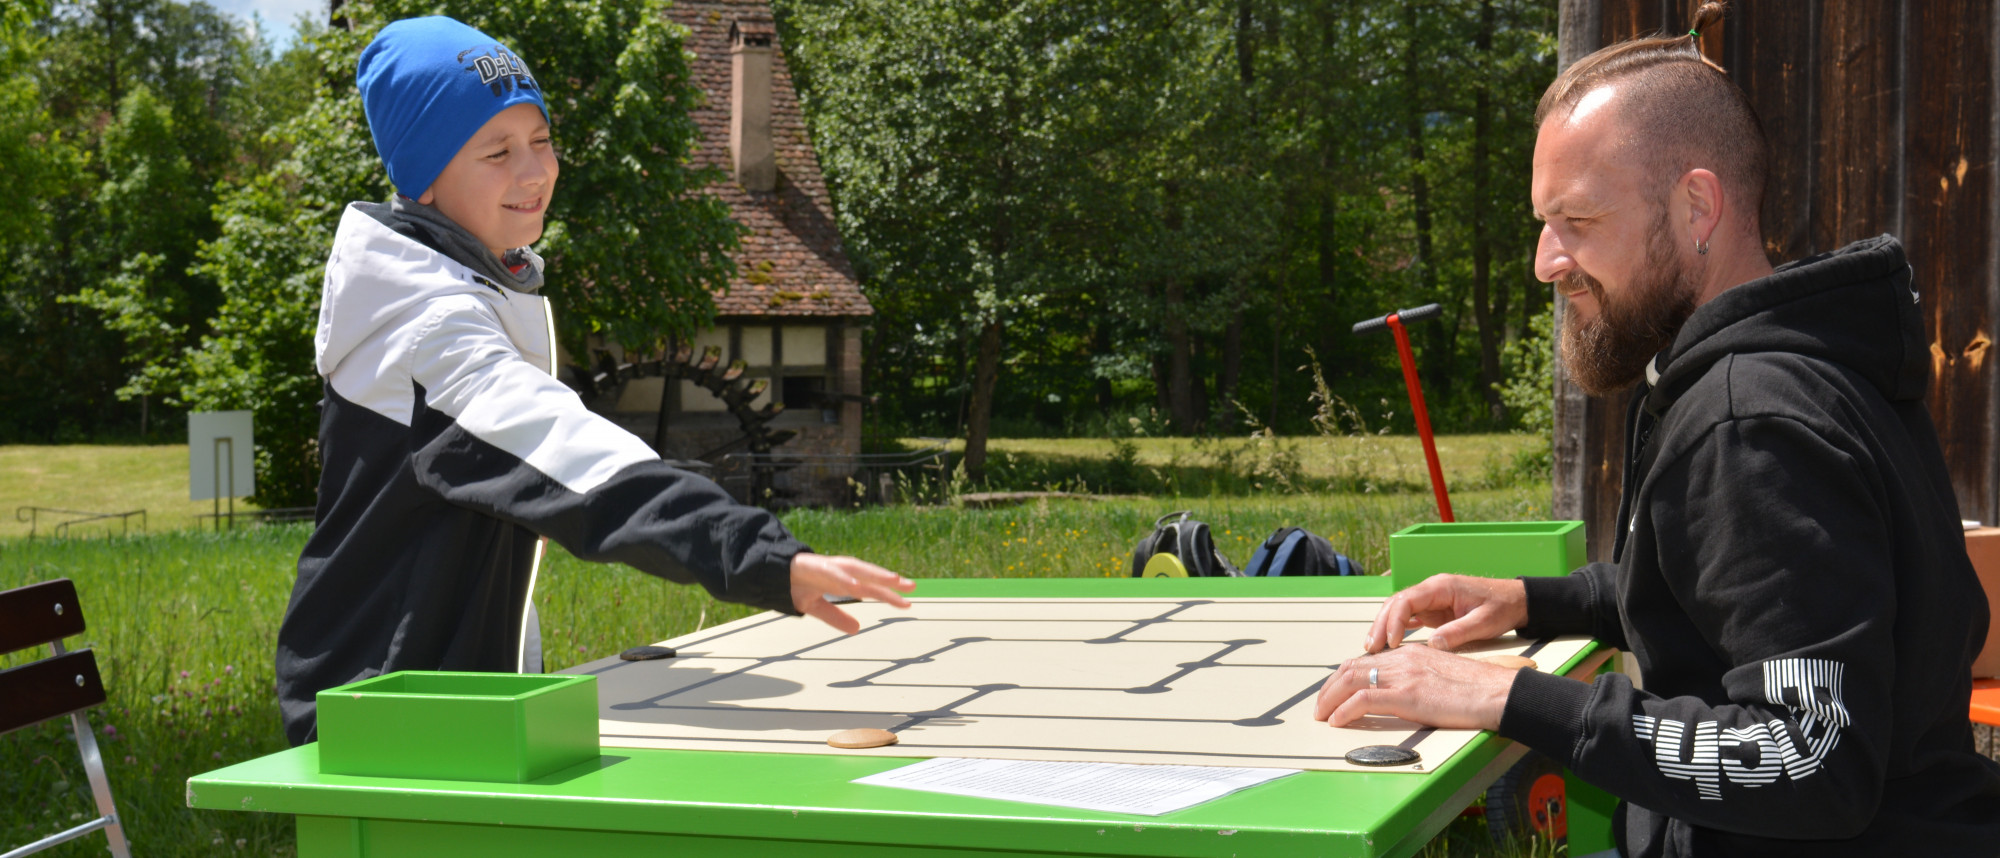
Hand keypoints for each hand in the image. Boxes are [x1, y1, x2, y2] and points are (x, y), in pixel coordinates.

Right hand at [789, 552, 915, 633]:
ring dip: (874, 573)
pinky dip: (844, 577)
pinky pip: (831, 571)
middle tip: (912, 586)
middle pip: (869, 575)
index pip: (870, 588)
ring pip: (856, 568)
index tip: (907, 604)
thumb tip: (857, 629)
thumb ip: (835, 617)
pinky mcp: (814, 565)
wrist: (770, 574)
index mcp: (842, 582)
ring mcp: (828, 567)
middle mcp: (839, 572)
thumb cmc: (796, 586)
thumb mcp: (816, 607)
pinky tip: (856, 585)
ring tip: (893, 579)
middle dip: (890, 580)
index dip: (889, 595)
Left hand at [1312, 643, 1515, 729]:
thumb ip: (1419, 679)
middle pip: (1352, 667)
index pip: (1367, 660)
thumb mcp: (1442, 677)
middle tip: (1321, 705)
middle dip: (1330, 687)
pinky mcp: (1407, 695)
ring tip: (1322, 715)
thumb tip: (1403, 696)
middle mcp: (1403, 659)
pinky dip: (1344, 710)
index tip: (1335, 691)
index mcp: (1412, 653)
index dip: (1345, 676)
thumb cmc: (1479, 690)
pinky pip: (1364, 700)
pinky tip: (1337, 721)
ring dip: (1330, 699)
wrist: (1498, 692)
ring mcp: (1404, 675)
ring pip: (1351, 680)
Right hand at [1364, 574, 1527, 653]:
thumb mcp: (1484, 622)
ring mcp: (1431, 599)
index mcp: (1441, 586)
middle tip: (1370, 648)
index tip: (1392, 642)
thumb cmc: (1502, 607)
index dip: (1394, 620)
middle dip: (1380, 624)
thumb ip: (1458, 632)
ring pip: (1398, 610)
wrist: (1516, 600)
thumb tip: (1432, 645)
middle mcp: (1431, 590)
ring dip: (1384, 627)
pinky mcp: (1434, 610)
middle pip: (1395, 603)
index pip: (1407, 599)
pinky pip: (1408, 617)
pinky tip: (1387, 644)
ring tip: (1372, 648)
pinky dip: (1395, 629)